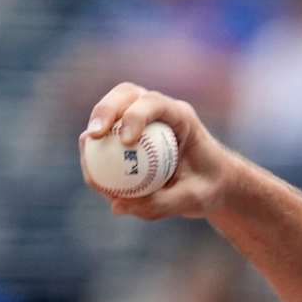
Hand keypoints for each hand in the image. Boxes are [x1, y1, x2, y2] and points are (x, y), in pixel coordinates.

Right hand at [78, 83, 237, 220]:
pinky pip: (106, 138)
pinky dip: (95, 153)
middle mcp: (159, 111)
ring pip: (110, 111)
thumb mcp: (194, 200)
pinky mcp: (129, 133)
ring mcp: (142, 119)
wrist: (214, 184)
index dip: (136, 115)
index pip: (156, 103)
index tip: (126, 142)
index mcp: (182, 117)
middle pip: (126, 95)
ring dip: (93, 131)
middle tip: (93, 136)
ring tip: (88, 159)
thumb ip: (161, 203)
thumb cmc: (210, 188)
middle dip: (105, 110)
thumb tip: (116, 206)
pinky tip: (93, 177)